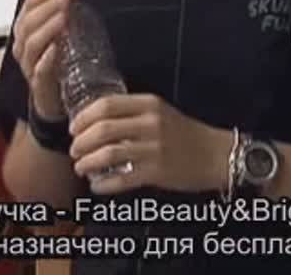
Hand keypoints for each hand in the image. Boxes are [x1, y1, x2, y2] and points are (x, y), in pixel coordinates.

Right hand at [11, 0, 72, 120]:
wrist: (52, 99)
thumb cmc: (56, 62)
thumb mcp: (57, 33)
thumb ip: (62, 13)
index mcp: (25, 30)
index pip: (29, 3)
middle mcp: (22, 47)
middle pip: (28, 21)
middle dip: (48, 5)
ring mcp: (29, 66)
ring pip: (32, 43)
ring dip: (48, 26)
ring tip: (64, 16)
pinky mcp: (39, 84)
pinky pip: (40, 69)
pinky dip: (47, 57)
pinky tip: (57, 47)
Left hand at [67, 94, 229, 196]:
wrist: (216, 155)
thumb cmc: (185, 134)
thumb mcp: (161, 112)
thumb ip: (133, 113)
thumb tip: (96, 121)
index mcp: (149, 104)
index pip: (107, 105)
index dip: (84, 117)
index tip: (73, 127)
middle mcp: (151, 124)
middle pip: (103, 129)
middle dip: (80, 142)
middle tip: (74, 150)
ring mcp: (154, 149)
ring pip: (108, 154)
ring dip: (87, 163)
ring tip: (81, 167)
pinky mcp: (157, 172)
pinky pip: (121, 179)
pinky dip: (104, 184)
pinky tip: (97, 186)